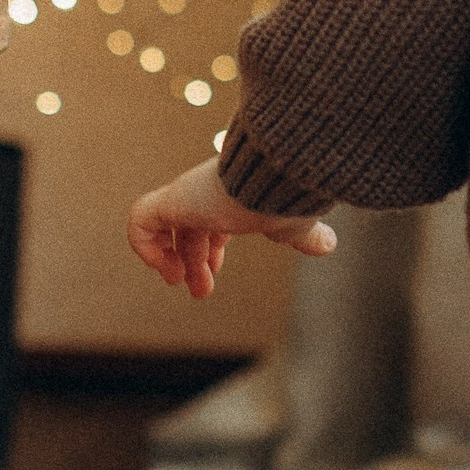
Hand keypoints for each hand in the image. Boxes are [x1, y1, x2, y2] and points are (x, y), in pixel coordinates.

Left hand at [126, 159, 337, 300]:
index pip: (211, 220)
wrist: (273, 177)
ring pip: (164, 228)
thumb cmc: (286, 198)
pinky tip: (167, 269)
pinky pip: (139, 223)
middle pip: (189, 228)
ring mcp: (186, 196)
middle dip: (194, 262)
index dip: (211, 248)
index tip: (217, 272)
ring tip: (181, 283)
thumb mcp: (295, 224)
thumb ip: (305, 235)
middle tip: (201, 292)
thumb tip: (329, 244)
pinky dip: (145, 249)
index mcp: (231, 198)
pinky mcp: (170, 200)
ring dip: (170, 260)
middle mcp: (206, 194)